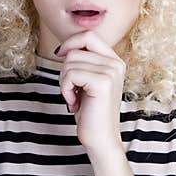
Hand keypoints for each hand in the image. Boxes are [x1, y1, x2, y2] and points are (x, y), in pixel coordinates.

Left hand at [55, 30, 125, 154]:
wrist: (100, 139)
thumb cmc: (90, 112)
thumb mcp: (85, 81)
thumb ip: (81, 62)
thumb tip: (63, 47)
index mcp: (114, 61)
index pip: (88, 35)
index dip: (70, 43)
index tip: (60, 56)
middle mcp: (116, 63)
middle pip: (75, 49)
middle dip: (64, 69)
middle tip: (70, 89)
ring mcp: (111, 72)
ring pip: (70, 62)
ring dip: (64, 82)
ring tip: (74, 99)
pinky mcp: (102, 82)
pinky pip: (70, 74)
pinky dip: (65, 90)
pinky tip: (74, 104)